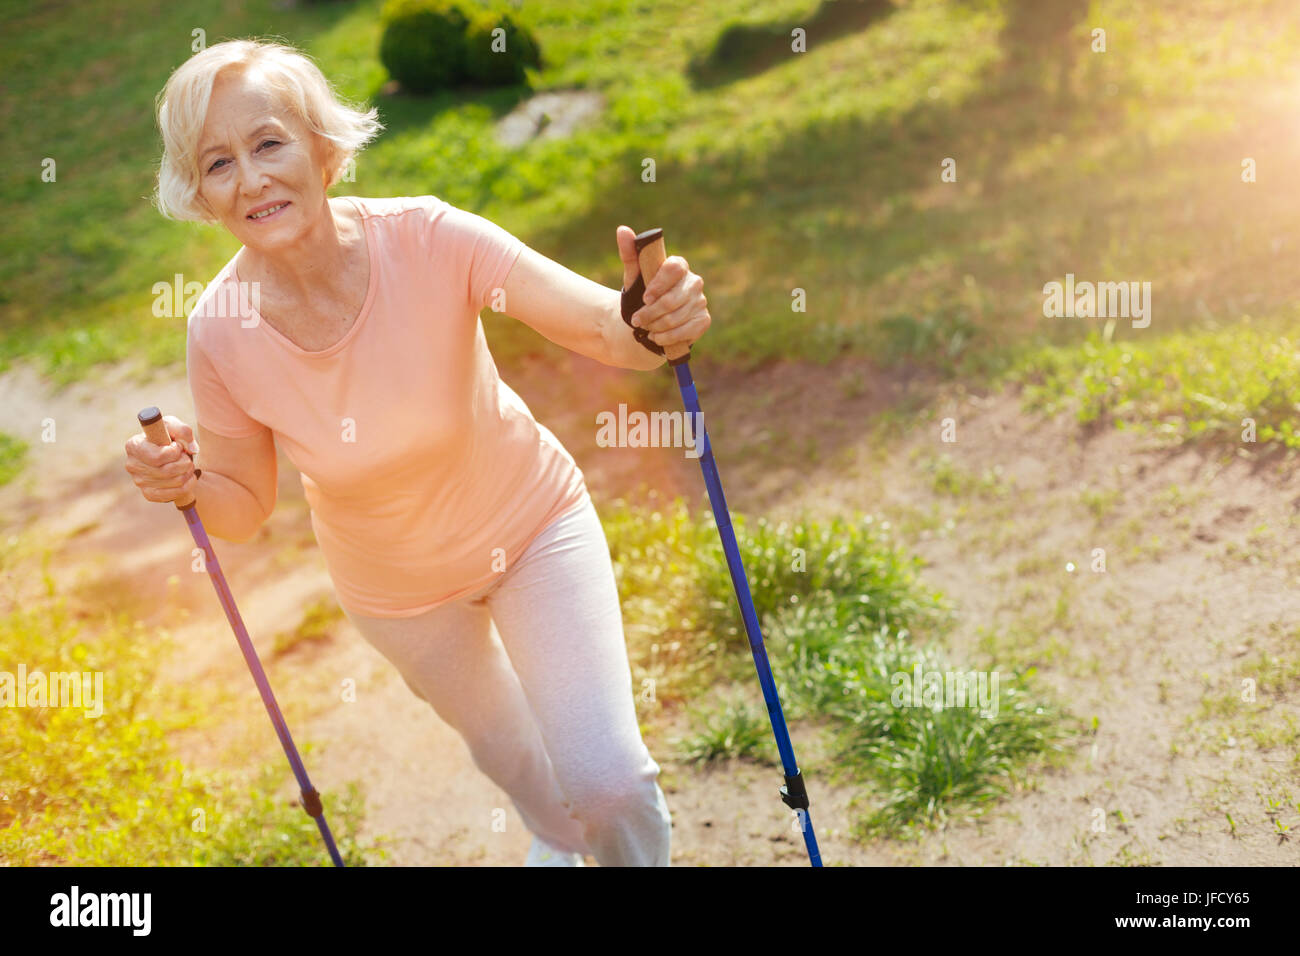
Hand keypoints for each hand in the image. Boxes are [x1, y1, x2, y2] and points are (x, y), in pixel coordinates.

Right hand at [124, 415, 199, 503]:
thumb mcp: (173, 426)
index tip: (178, 446)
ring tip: (188, 465)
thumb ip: (183, 430)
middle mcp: (132, 465)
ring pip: (176, 481)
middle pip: (168, 470)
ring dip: (189, 472)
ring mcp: (139, 482)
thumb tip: (192, 449)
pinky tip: (189, 476)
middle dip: (185, 462)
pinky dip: (189, 484)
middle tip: (187, 457)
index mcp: (134, 445)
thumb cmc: (168, 437)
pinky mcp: (149, 494)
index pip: (158, 457)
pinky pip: (176, 493)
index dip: (175, 452)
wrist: (168, 456)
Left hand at [617, 225, 711, 352]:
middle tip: (636, 320)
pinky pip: (685, 331)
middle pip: (673, 299)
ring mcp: (701, 301)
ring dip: (656, 327)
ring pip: (676, 318)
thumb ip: (630, 253)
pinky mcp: (703, 320)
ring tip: (645, 328)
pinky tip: (656, 337)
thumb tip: (623, 230)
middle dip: (651, 313)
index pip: (674, 269)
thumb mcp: (633, 275)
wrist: (651, 320)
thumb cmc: (642, 294)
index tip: (645, 298)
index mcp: (679, 265)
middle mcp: (694, 282)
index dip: (659, 285)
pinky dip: (667, 337)